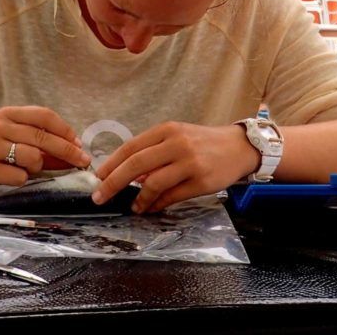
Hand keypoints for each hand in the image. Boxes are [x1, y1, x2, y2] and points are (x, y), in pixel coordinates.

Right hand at [0, 106, 91, 195]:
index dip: (64, 130)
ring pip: (32, 156)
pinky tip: (12, 177)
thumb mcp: (17, 141)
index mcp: (8, 114)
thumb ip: (44, 146)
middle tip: (82, 161)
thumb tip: (76, 153)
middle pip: (41, 136)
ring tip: (27, 169)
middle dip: (67, 150)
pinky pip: (19, 176)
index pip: (43, 115)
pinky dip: (23, 179)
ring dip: (38, 166)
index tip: (79, 143)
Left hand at [92, 122, 259, 212]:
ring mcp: (190, 163)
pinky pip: (171, 196)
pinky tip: (150, 208)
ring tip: (133, 206)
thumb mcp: (177, 137)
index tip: (97, 178)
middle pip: (136, 165)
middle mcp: (177, 144)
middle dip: (113, 183)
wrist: (239, 147)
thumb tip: (126, 175)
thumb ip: (153, 152)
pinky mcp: (201, 181)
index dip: (111, 164)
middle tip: (100, 196)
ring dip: (138, 199)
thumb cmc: (203, 143)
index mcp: (167, 130)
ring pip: (153, 183)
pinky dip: (156, 204)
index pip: (131, 147)